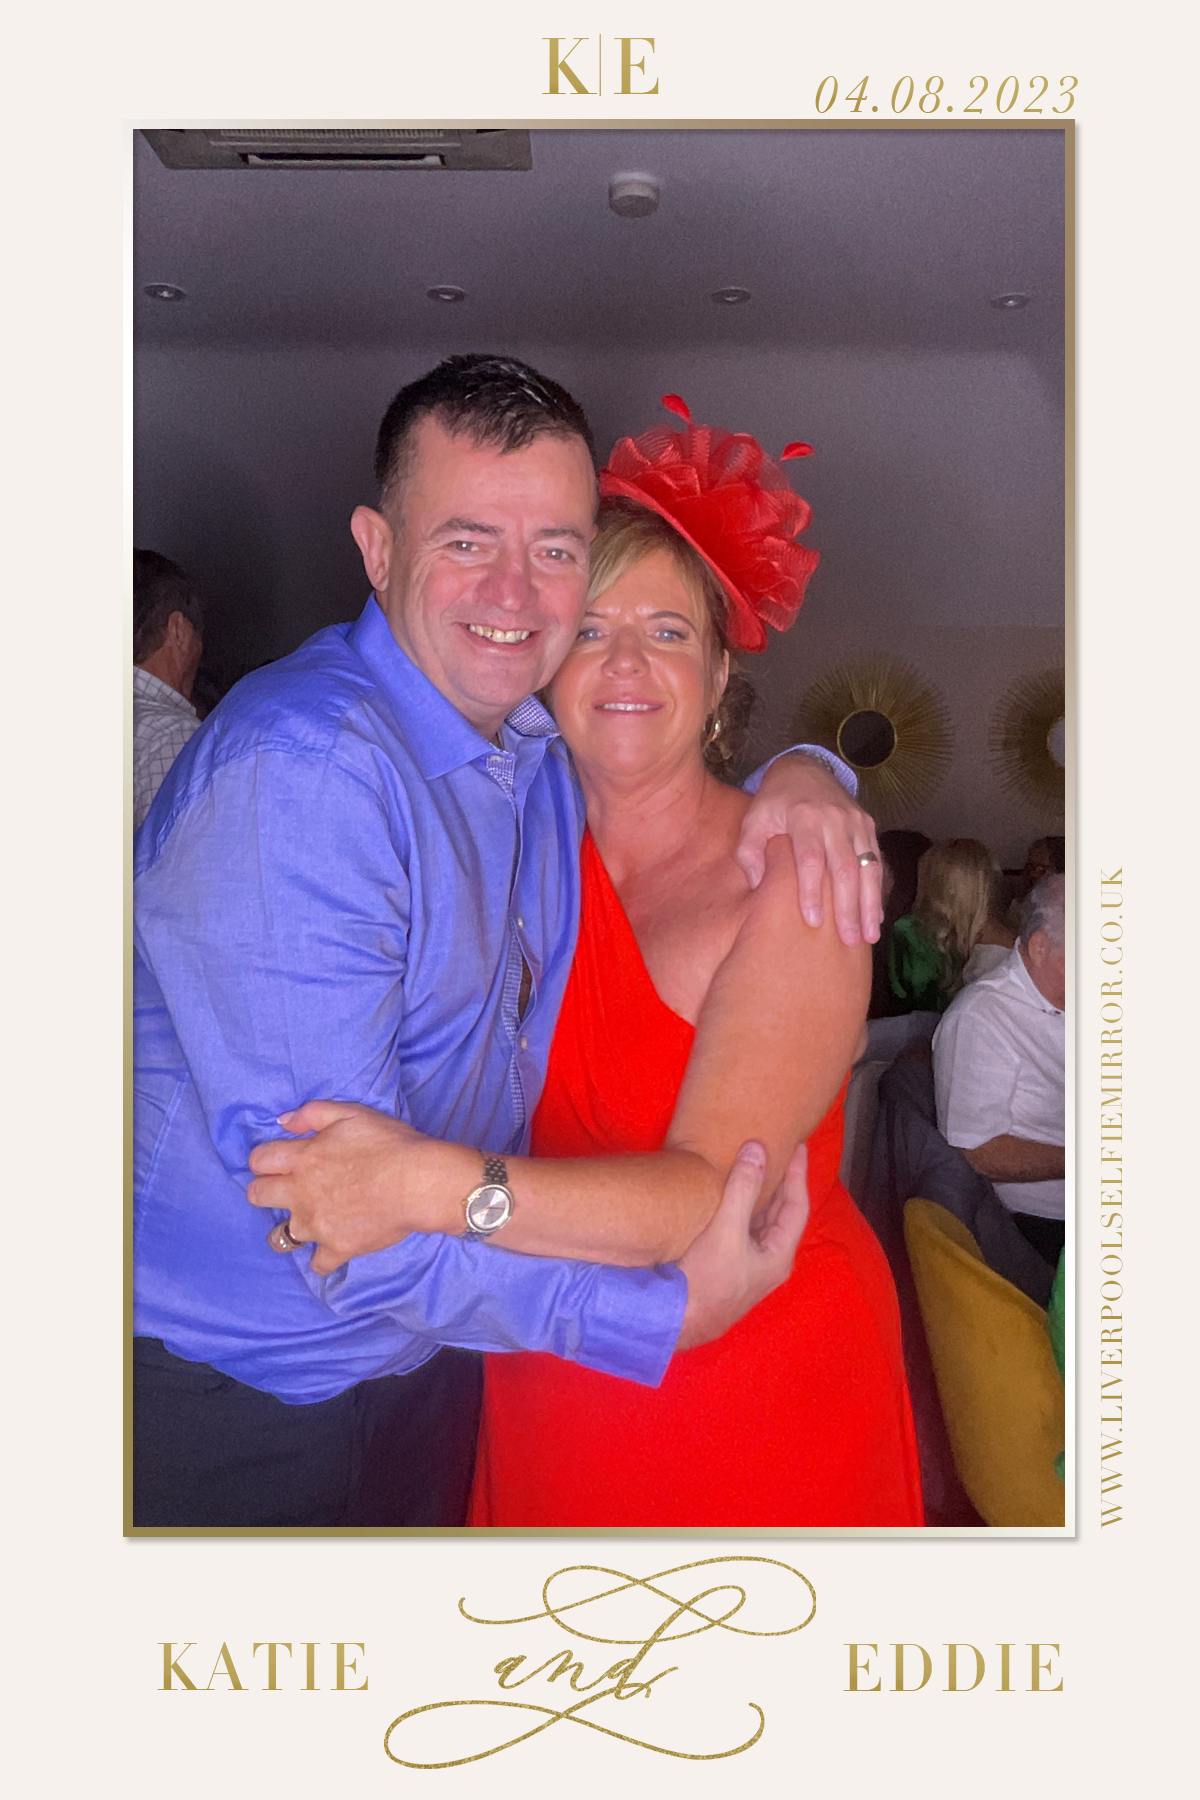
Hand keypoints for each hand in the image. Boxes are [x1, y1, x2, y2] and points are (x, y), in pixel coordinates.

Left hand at [247, 1101, 449, 1274]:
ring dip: (293, 1226)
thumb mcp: (351, 1113)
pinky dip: (324, 1257)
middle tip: (287, 1189)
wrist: (417, 1182)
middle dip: (265, 1191)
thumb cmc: (388, 1143)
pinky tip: (335, 1245)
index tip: (277, 1161)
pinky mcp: (338, 1248)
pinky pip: (318, 1264)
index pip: (259, 1160)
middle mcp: (301, 1194)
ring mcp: (317, 1225)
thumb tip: (283, 1121)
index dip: (264, 1160)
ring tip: (313, 1220)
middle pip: (258, 1196)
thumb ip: (312, 1113)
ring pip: (281, 1236)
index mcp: (302, 1158)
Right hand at [675, 1142, 809, 1350]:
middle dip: (781, 1182)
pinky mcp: (729, 1268)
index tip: (798, 1146)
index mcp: (779, 1254)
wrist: (675, 1322)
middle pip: (782, 1214)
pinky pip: (743, 1230)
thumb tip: (757, 1149)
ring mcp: (749, 1266)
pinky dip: (742, 1208)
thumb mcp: (727, 1230)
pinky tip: (730, 1197)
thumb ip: (743, 1188)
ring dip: (760, 1195)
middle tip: (779, 1152)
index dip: (798, 1173)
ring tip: (756, 1167)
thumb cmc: (706, 1279)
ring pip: (761, 1223)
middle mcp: (769, 1261)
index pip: (797, 1205)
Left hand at [736, 754, 881, 944]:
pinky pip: (876, 862)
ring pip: (867, 867)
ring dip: (869, 904)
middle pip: (845, 868)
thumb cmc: (774, 802)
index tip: (812, 921)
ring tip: (869, 937)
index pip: (810, 859)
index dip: (811, 891)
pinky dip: (877, 891)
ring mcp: (856, 822)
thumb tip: (758, 887)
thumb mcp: (753, 819)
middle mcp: (835, 819)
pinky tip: (876, 917)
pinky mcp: (868, 826)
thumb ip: (749, 852)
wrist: (805, 769)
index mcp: (804, 817)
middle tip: (848, 941)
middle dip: (848, 907)